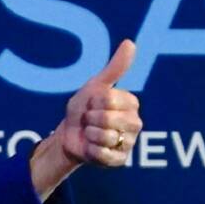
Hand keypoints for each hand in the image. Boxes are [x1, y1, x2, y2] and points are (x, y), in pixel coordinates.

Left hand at [28, 40, 142, 199]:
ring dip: (90, 135)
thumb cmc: (84, 108)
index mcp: (132, 103)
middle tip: (90, 120)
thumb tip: (131, 43)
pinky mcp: (120, 160)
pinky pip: (104, 155)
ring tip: (91, 134)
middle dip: (91, 119)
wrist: (69, 134)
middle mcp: (135, 123)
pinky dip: (91, 151)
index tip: (93, 103)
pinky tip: (92, 148)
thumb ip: (115, 67)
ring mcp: (129, 143)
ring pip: (106, 138)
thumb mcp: (96, 86)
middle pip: (109, 119)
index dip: (94, 101)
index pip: (109, 99)